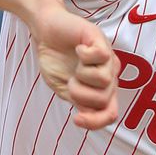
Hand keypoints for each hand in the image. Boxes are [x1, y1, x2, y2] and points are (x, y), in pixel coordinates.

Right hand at [31, 4, 121, 129]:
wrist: (44, 32)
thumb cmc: (55, 60)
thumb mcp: (64, 89)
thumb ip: (79, 102)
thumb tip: (89, 116)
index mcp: (102, 88)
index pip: (110, 113)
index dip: (96, 122)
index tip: (76, 119)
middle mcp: (109, 73)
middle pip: (104, 99)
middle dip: (80, 94)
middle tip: (70, 81)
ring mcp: (107, 56)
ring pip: (104, 79)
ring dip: (81, 75)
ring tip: (75, 64)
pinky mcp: (100, 39)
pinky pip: (101, 56)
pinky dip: (84, 55)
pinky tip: (78, 49)